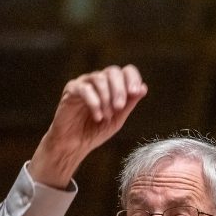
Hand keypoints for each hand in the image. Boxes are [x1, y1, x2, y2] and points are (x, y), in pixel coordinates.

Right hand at [29, 64, 146, 189]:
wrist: (74, 145)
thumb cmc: (95, 131)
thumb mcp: (118, 119)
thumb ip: (129, 103)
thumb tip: (143, 88)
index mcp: (112, 85)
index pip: (126, 71)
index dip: (133, 78)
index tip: (135, 92)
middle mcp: (98, 80)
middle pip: (113, 71)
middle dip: (119, 89)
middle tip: (119, 107)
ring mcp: (84, 83)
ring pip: (99, 78)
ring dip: (106, 98)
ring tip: (107, 116)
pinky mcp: (71, 90)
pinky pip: (84, 89)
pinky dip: (94, 102)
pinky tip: (97, 117)